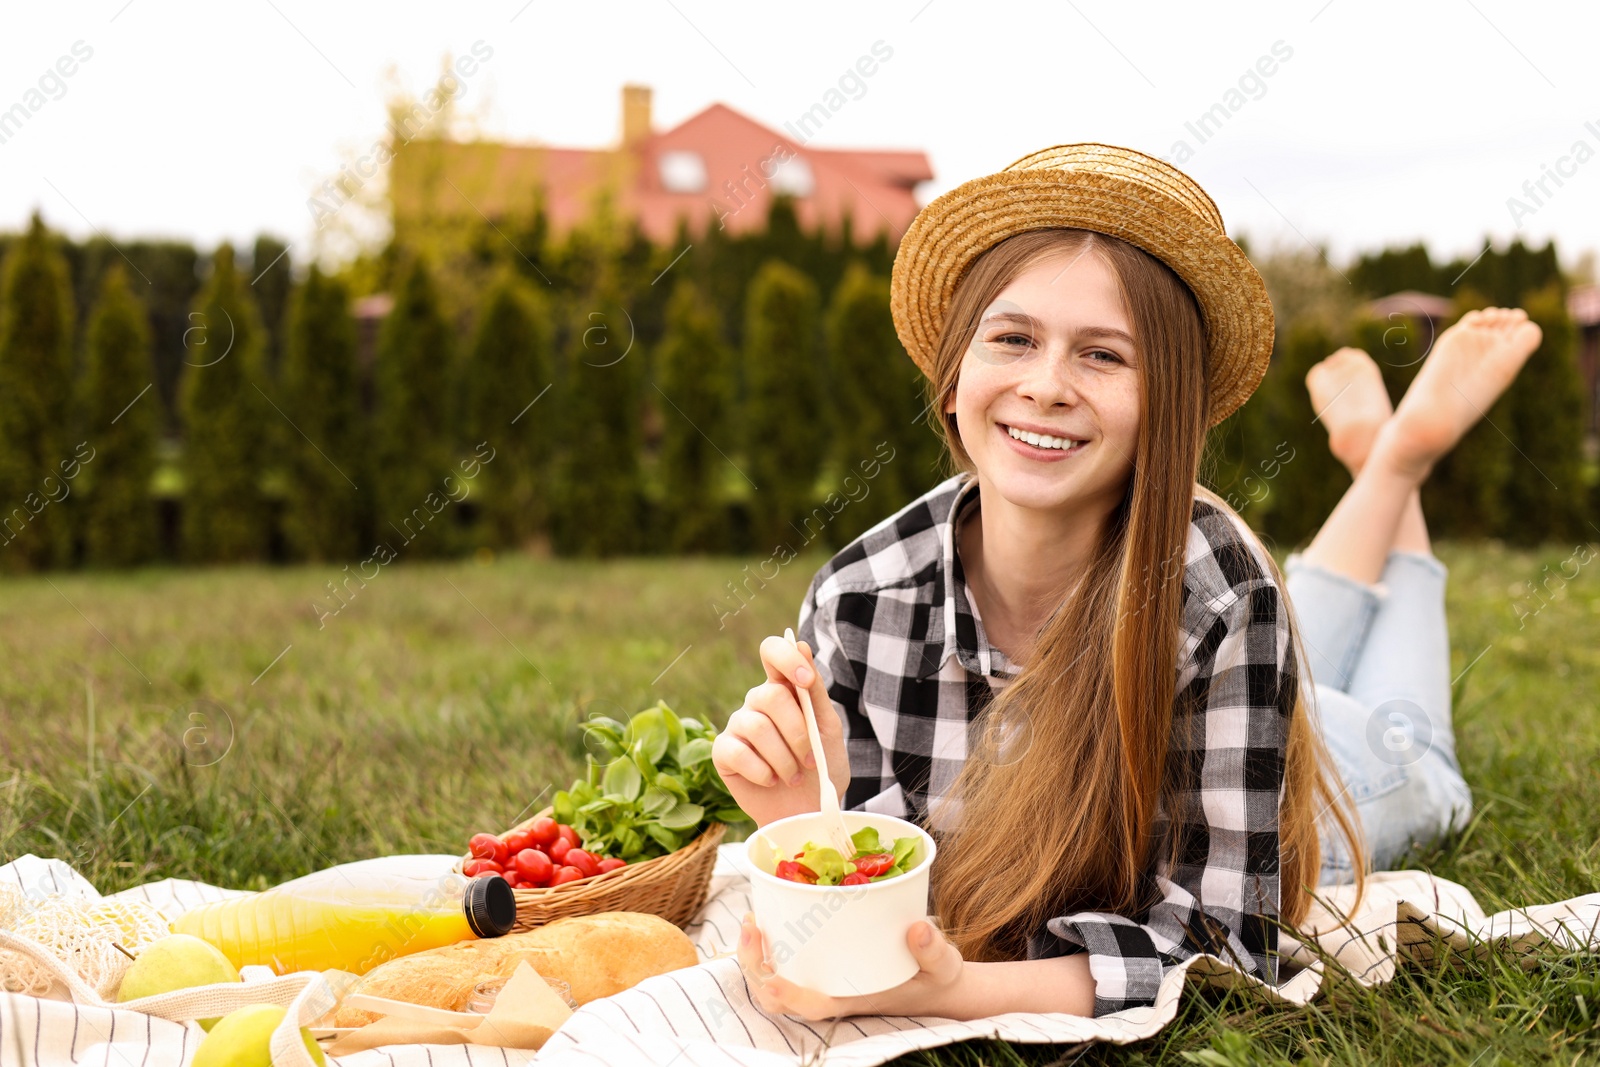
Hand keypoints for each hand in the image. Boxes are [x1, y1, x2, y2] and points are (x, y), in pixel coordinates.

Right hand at [712, 636, 848, 826]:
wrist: (808, 812)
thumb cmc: (821, 769)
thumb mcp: (828, 728)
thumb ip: (814, 690)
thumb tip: (801, 643)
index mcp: (784, 688)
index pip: (772, 651)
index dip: (786, 658)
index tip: (805, 681)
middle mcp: (757, 702)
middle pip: (769, 695)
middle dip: (797, 731)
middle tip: (810, 760)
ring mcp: (737, 725)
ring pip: (757, 726)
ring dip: (784, 758)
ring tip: (794, 777)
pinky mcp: (722, 752)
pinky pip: (737, 752)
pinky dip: (762, 771)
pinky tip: (771, 781)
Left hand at [737, 911, 964, 1020]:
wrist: (935, 983)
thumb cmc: (935, 978)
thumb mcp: (943, 966)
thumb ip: (934, 951)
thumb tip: (918, 929)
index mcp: (853, 1000)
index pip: (813, 1006)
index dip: (789, 996)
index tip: (771, 979)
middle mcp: (830, 992)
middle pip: (778, 996)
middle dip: (755, 965)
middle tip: (751, 924)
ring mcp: (823, 979)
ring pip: (774, 979)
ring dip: (755, 954)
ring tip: (751, 918)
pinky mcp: (822, 963)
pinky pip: (786, 960)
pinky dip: (770, 943)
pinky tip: (768, 916)